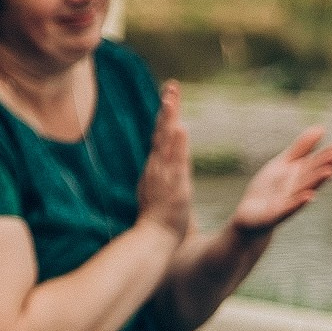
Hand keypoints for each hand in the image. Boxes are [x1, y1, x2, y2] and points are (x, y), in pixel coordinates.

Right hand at [134, 83, 193, 241]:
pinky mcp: (172, 187)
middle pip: (160, 133)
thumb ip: (160, 187)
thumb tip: (161, 183)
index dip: (165, 118)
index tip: (170, 99)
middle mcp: (156, 169)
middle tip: (172, 86)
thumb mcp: (158, 200)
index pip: (160, 139)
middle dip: (167, 109)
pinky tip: (180, 127)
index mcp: (155, 171)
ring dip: (169, 118)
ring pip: (165, 142)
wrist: (150, 243)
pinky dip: (176, 144)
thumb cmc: (156, 227)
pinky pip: (175, 162)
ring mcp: (163, 176)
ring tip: (173, 97)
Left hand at [230, 125, 331, 234]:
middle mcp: (298, 188)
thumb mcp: (284, 164)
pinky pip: (289, 207)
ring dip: (316, 181)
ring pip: (304, 190)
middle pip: (312, 176)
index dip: (326, 156)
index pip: (315, 164)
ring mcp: (288, 201)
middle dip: (325, 166)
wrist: (251, 215)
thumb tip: (321, 128)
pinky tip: (308, 196)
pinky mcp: (276, 214)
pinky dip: (298, 202)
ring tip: (329, 172)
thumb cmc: (270, 188)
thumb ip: (301, 148)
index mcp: (299, 176)